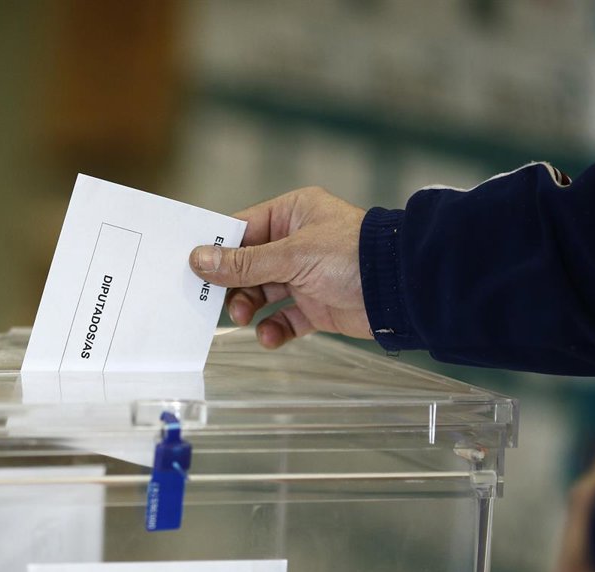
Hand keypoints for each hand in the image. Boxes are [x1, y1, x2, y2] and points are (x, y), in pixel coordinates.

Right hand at [188, 187, 370, 347]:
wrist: (401, 290)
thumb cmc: (353, 255)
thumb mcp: (292, 256)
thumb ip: (245, 263)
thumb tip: (200, 261)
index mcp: (292, 215)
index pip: (242, 229)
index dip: (217, 249)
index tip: (193, 267)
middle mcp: (297, 242)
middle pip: (247, 265)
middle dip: (233, 285)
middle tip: (217, 301)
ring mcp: (306, 275)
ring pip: (262, 293)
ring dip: (249, 307)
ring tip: (244, 317)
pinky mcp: (317, 305)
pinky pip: (285, 319)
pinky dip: (274, 329)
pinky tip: (270, 335)